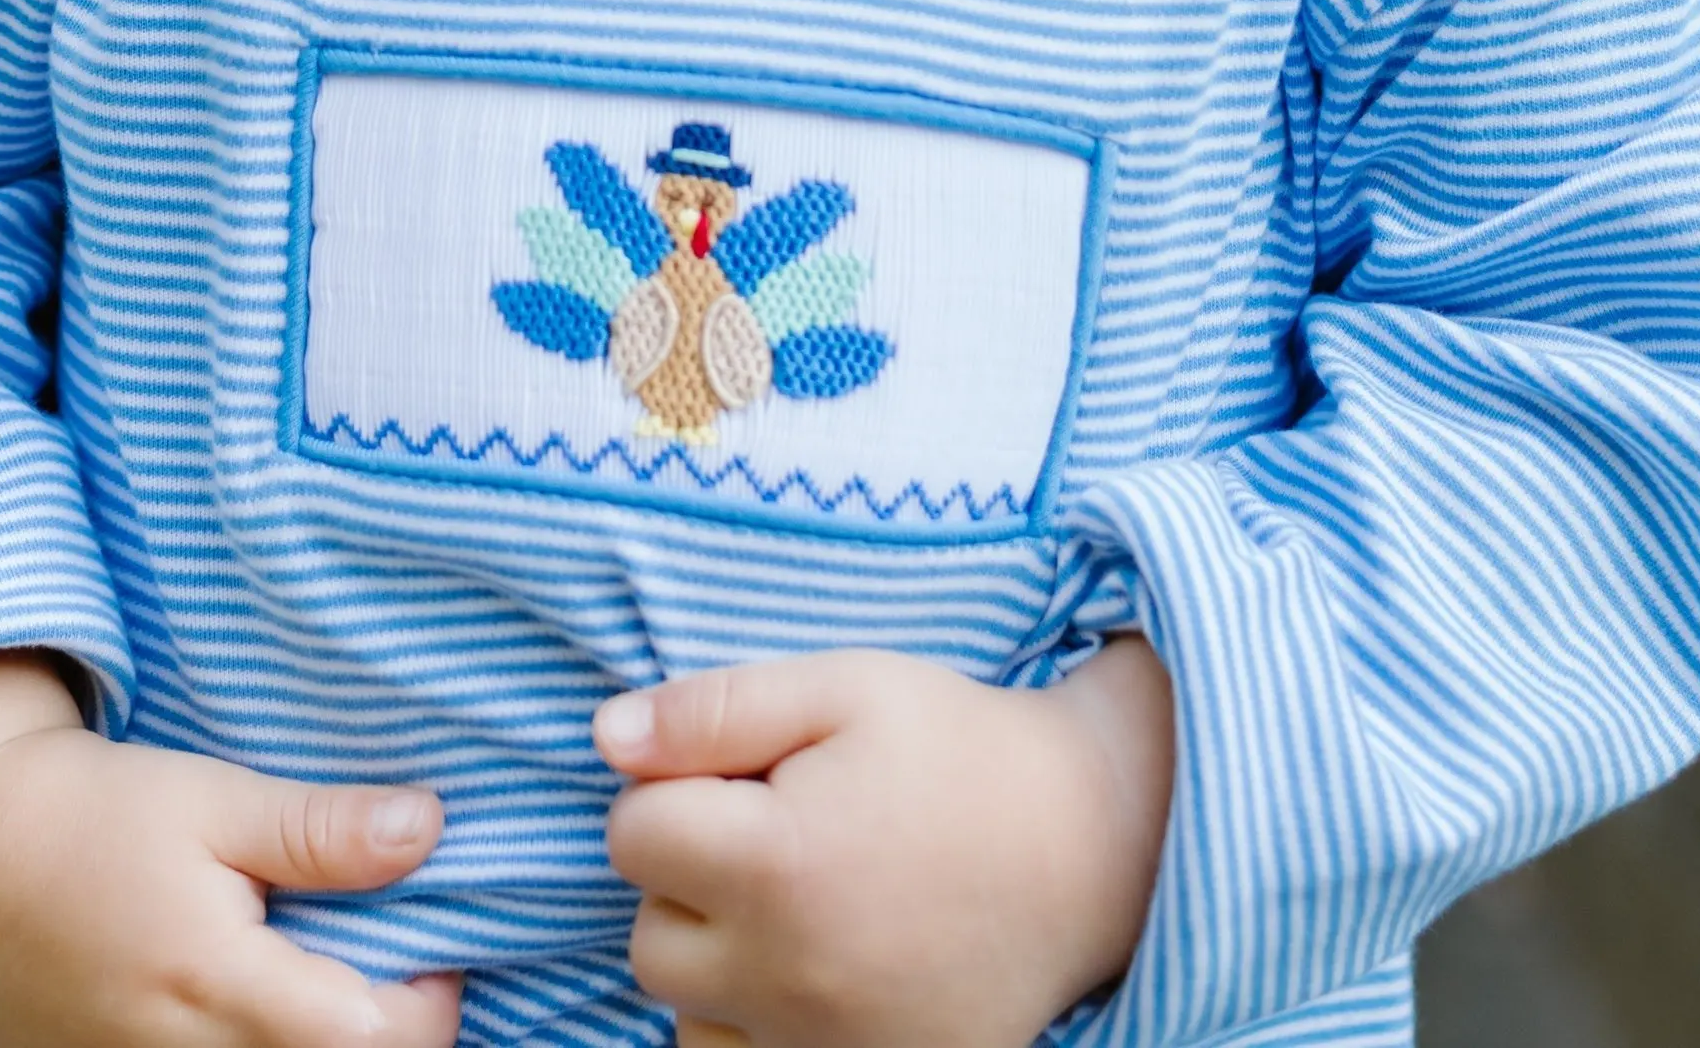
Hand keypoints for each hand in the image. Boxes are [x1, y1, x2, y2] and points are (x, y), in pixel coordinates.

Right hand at [0, 653, 464, 1047]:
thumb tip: (429, 829)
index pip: (376, 1040)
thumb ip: (321, 831)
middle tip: (385, 962)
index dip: (430, 1001)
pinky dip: (252, 1047)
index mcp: (220, 988)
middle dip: (378, 1031)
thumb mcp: (213, 800)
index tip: (432, 946)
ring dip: (314, 1040)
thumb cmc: (95, 816)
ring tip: (317, 979)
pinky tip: (252, 1003)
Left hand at [594, 637, 1174, 1047]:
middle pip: (649, 932)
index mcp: (776, 864)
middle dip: (688, 873)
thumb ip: (714, 709)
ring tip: (799, 896)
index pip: (632, 832)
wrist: (1092, 851)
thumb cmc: (961, 752)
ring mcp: (822, 1046)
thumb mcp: (844, 687)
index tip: (747, 771)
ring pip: (687, 1010)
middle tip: (775, 829)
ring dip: (715, 952)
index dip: (677, 785)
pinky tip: (812, 963)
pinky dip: (753, 1019)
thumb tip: (608, 738)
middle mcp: (788, 975)